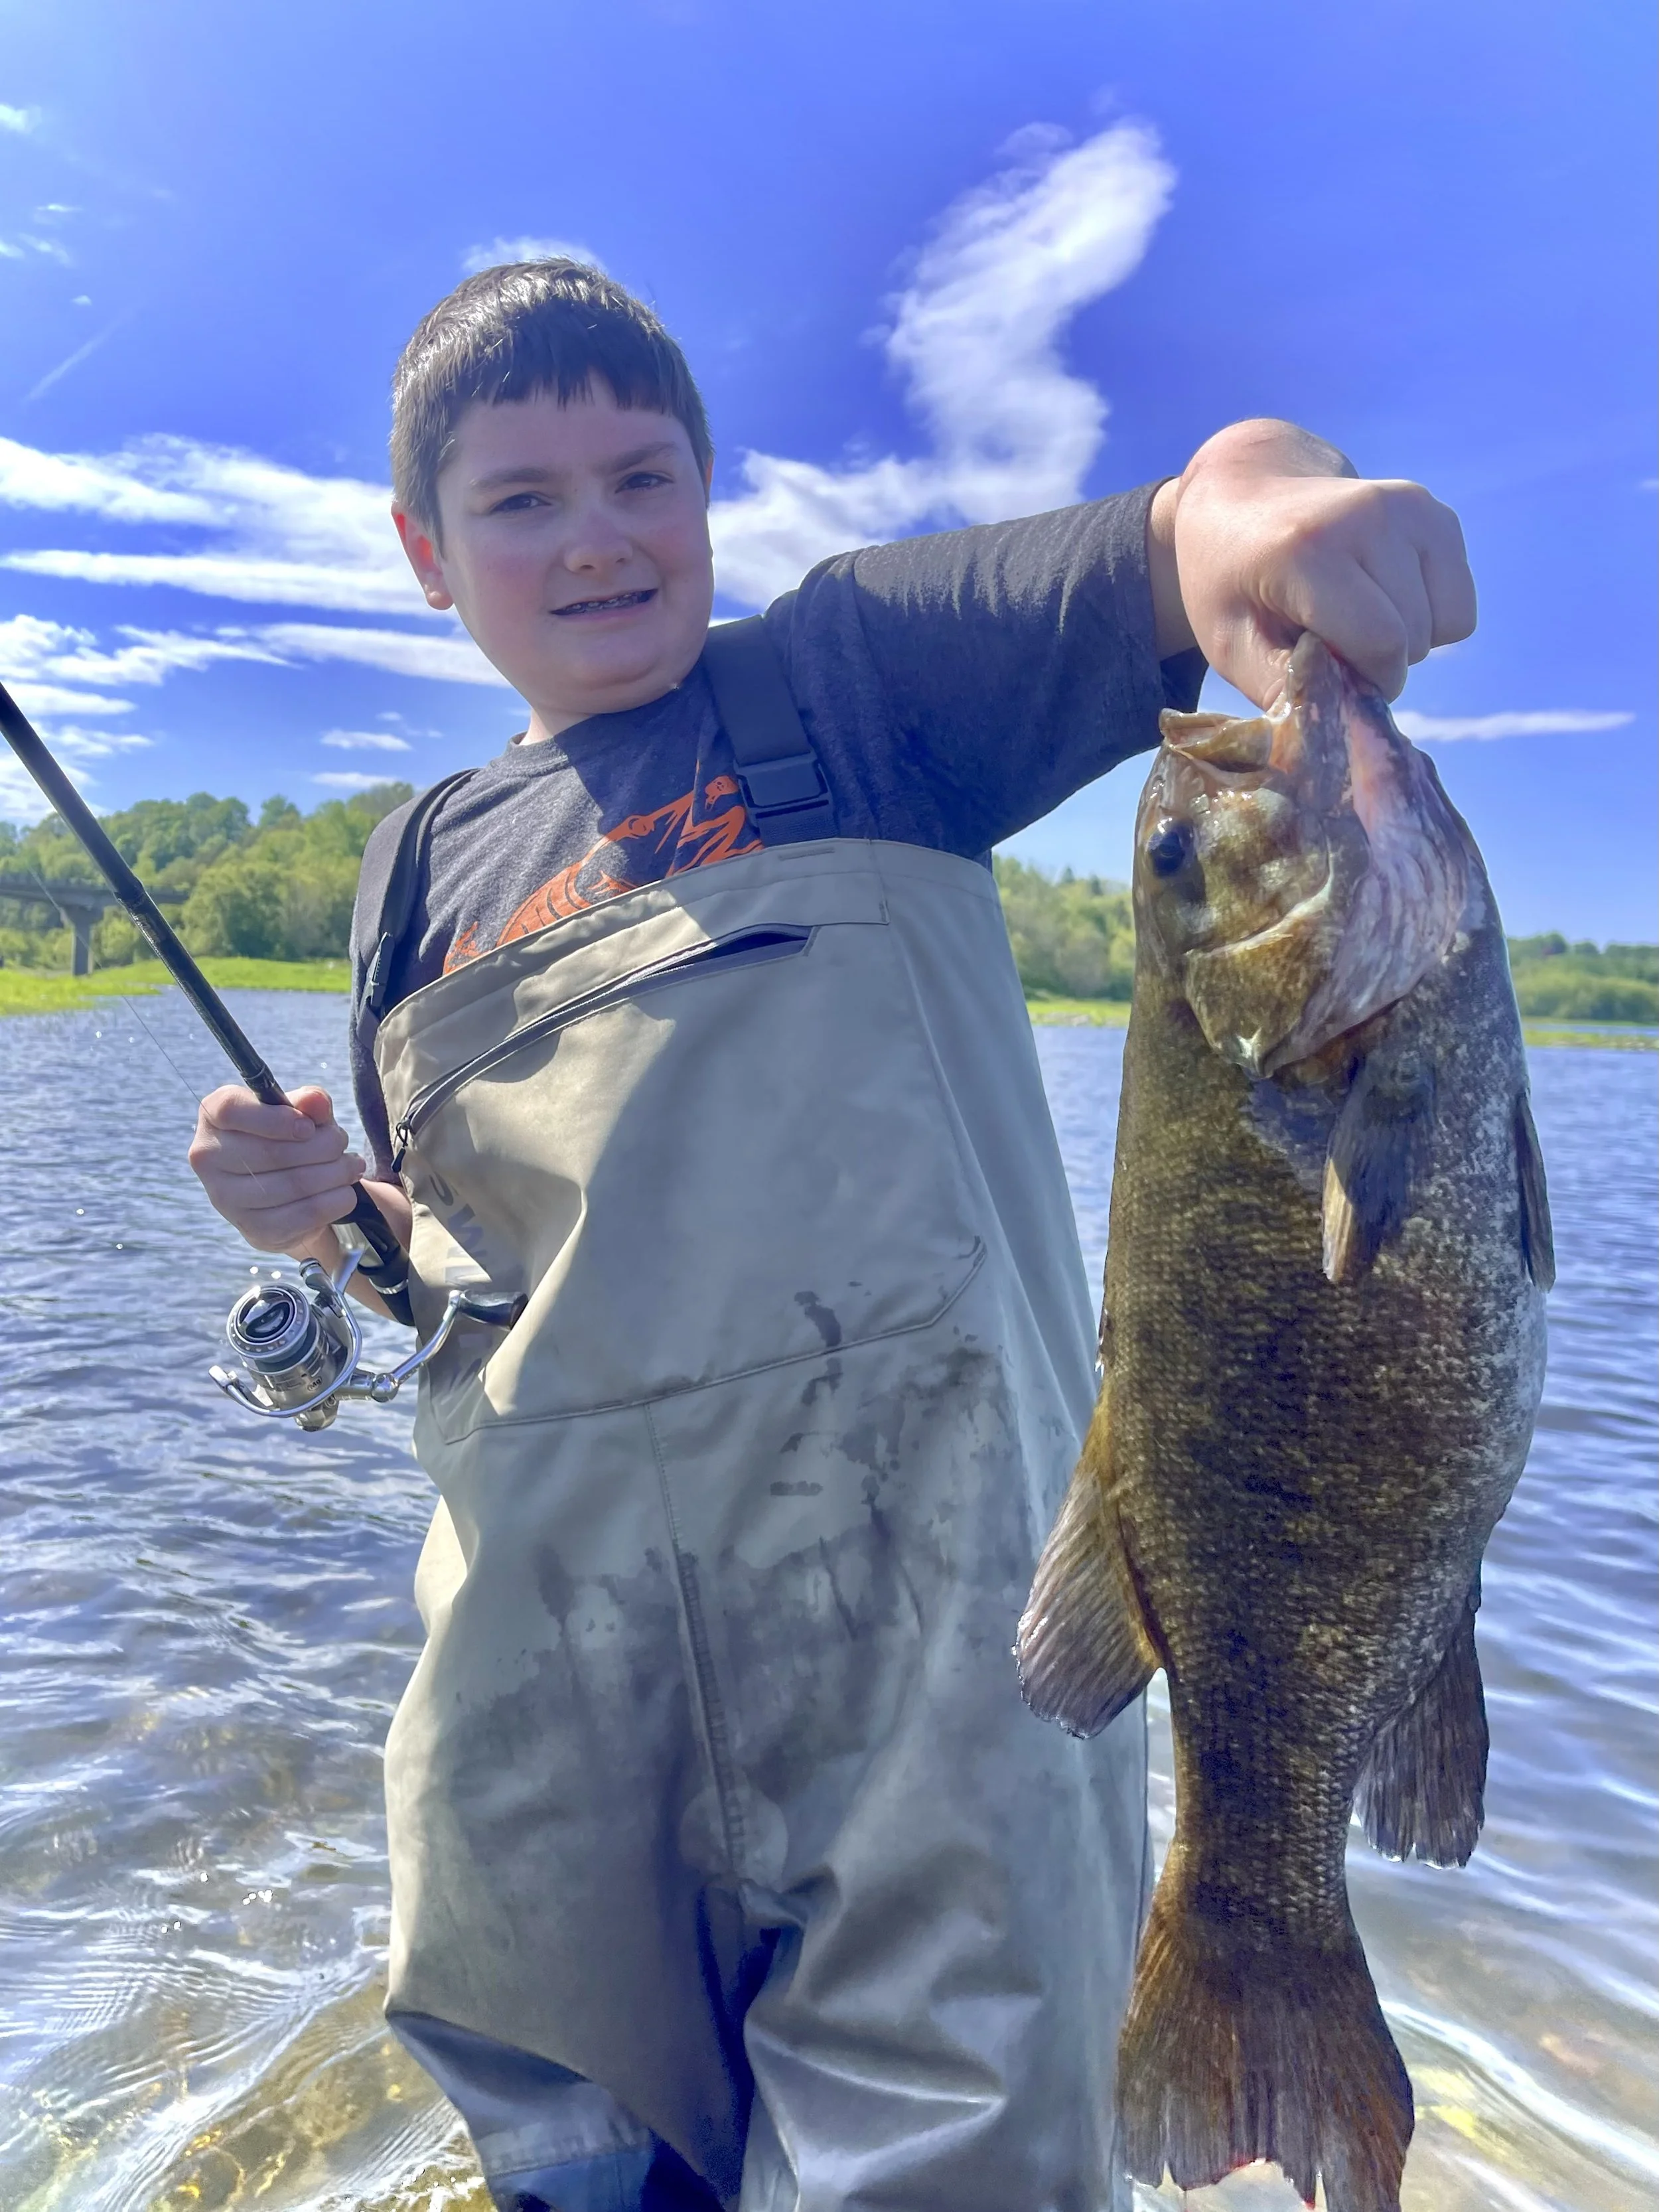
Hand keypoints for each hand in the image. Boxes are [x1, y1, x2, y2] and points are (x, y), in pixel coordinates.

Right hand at [188, 1083, 367, 1255]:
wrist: (282, 1192)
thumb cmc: (287, 1137)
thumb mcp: (299, 1111)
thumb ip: (309, 1101)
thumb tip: (318, 1102)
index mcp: (213, 1117)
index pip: (230, 1111)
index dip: (275, 1119)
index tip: (309, 1126)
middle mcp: (209, 1158)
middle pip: (271, 1151)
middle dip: (323, 1146)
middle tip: (343, 1144)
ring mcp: (226, 1199)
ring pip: (293, 1184)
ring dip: (336, 1173)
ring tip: (351, 1166)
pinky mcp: (254, 1230)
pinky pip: (305, 1214)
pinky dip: (335, 1201)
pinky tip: (344, 1192)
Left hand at [1149, 419, 1476, 706]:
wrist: (1243, 494)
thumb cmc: (1229, 579)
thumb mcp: (1229, 642)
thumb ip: (1282, 688)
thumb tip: (1333, 730)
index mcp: (1311, 551)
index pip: (1381, 643)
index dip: (1366, 681)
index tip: (1333, 677)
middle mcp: (1370, 516)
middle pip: (1414, 638)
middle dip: (1380, 662)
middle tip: (1331, 644)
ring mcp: (1410, 507)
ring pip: (1445, 623)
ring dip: (1405, 640)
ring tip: (1353, 617)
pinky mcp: (1435, 514)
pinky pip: (1459, 602)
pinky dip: (1427, 616)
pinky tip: (1380, 598)